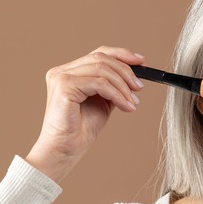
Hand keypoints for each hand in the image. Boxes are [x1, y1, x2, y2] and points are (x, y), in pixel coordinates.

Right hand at [25, 46, 144, 182]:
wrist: (66, 150)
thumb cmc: (81, 129)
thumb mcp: (103, 102)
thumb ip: (112, 86)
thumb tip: (134, 77)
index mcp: (69, 72)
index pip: (98, 53)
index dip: (121, 54)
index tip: (141, 62)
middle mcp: (62, 71)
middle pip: (101, 58)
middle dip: (126, 72)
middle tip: (139, 88)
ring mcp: (61, 77)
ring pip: (102, 69)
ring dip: (123, 86)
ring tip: (133, 102)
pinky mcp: (64, 86)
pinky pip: (99, 83)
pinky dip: (117, 94)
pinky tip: (126, 107)